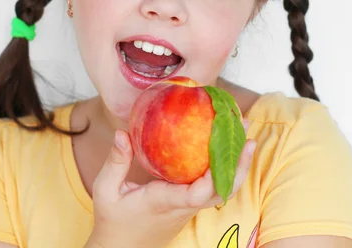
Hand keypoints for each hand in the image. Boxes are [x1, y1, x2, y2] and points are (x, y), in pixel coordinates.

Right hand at [85, 120, 255, 247]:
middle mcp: (183, 205)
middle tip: (245, 129)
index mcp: (165, 202)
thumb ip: (116, 161)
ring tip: (241, 131)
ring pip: (222, 189)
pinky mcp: (189, 204)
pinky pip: (213, 187)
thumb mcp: (106, 190)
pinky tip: (222, 145)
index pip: (197, 194)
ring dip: (236, 163)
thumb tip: (122, 132)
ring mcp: (189, 207)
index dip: (214, 174)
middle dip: (239, 162)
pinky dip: (223, 166)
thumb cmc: (114, 221)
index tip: (221, 146)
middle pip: (222, 190)